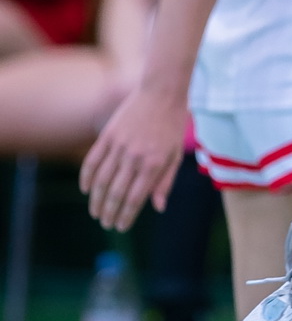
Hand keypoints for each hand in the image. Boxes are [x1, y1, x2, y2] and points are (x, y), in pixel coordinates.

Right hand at [81, 82, 187, 230]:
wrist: (162, 93)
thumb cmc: (173, 126)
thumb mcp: (176, 155)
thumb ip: (165, 182)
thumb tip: (157, 208)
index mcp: (153, 164)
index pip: (136, 198)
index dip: (127, 215)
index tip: (121, 227)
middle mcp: (134, 158)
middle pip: (116, 193)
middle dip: (109, 212)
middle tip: (105, 224)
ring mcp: (118, 146)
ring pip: (101, 180)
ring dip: (96, 200)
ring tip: (95, 213)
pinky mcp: (107, 136)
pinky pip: (92, 161)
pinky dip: (87, 177)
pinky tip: (86, 190)